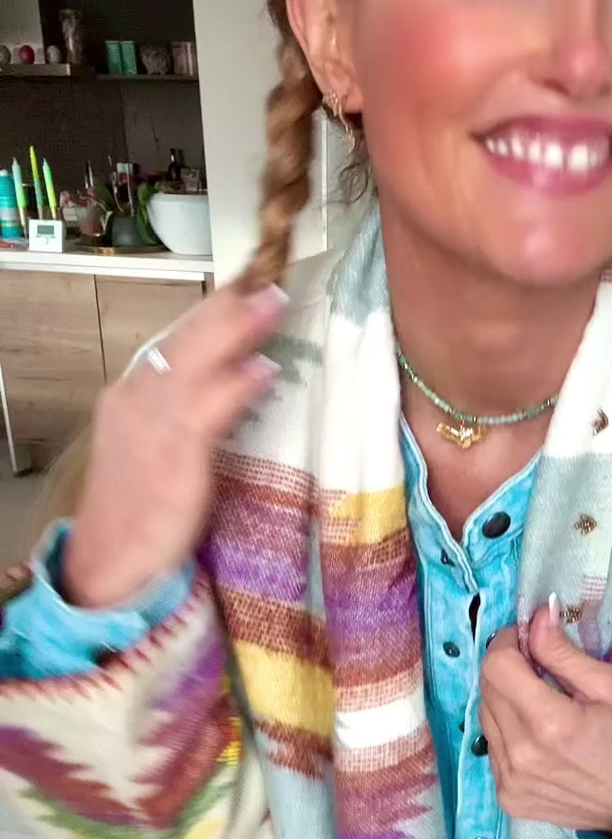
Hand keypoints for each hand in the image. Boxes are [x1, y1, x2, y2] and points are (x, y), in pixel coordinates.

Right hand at [63, 284, 285, 608]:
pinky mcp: (174, 457)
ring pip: (199, 363)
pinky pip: (210, 410)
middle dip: (228, 307)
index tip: (245, 286)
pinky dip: (238, 386)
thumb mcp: (154, 445)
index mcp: (131, 393)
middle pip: (186, 339)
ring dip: (239, 330)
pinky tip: (264, 371)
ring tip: (275, 304)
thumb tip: (233, 377)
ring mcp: (153, 425)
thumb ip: (186, 410)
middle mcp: (138, 399)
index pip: (174, 340)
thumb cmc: (139, 506)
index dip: (211, 313)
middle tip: (267, 279)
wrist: (109, 558)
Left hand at [479, 601, 611, 833]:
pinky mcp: (507, 796)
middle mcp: (522, 754)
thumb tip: (537, 616)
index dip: (506, 644)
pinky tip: (537, 738)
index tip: (524, 640)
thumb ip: (562, 651)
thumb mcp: (607, 686)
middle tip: (536, 669)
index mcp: (550, 723)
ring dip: (505, 702)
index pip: (497, 667)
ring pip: (485, 718)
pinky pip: (493, 749)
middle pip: (487, 689)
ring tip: (540, 706)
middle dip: (506, 669)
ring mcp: (510, 780)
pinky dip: (508, 734)